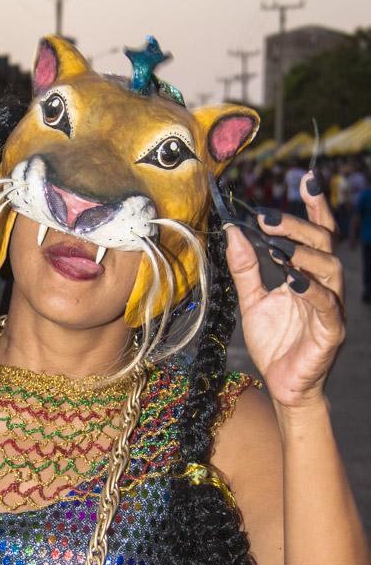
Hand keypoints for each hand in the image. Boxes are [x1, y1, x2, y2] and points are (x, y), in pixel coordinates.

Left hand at [225, 172, 344, 408]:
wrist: (282, 386)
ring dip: (305, 254)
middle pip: (322, 243)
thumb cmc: (273, 342)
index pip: (316, 233)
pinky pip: (329, 306)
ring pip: (330, 269)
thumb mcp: (251, 300)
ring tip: (279, 247)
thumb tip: (232, 231)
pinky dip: (313, 291)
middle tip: (265, 218)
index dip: (313, 205)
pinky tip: (295, 281)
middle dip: (296, 226)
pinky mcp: (332, 332)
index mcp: (307, 273)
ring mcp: (331, 307)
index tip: (305, 178)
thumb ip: (245, 267)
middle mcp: (324, 285)